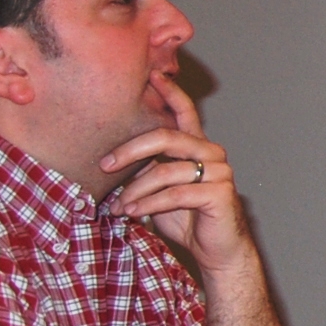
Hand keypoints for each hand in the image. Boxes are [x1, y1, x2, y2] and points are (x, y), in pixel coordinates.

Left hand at [99, 74, 254, 276]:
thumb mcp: (160, 190)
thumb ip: (148, 170)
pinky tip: (134, 213)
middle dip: (130, 150)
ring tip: (119, 207)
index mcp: (198, 148)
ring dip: (136, 190)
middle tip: (104, 164)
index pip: (184, 113)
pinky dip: (150, 204)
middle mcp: (212, 154)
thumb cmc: (187, 219)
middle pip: (167, 137)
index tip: (151, 75)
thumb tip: (112, 160)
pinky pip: (176, 194)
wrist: (216, 250)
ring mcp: (220, 172)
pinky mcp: (220, 193)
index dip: (170, 92)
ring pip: (167, 171)